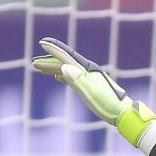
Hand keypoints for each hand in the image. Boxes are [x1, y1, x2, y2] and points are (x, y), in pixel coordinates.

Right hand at [31, 37, 155, 145]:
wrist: (122, 113)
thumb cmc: (108, 103)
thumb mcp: (92, 92)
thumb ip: (77, 79)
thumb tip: (63, 67)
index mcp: (87, 69)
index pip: (67, 56)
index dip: (54, 49)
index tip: (42, 42)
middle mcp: (86, 71)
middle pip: (64, 62)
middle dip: (49, 61)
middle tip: (33, 62)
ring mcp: (87, 79)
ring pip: (66, 70)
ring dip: (53, 68)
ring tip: (39, 68)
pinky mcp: (88, 87)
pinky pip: (71, 78)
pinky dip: (62, 76)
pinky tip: (57, 76)